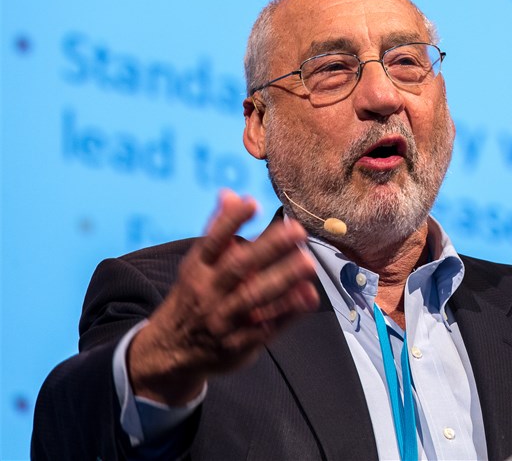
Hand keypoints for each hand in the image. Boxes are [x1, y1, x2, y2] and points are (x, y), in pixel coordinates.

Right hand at [128, 190, 319, 404]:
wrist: (171, 351)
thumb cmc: (195, 295)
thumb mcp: (199, 264)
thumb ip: (219, 231)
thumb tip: (230, 193)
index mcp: (197, 269)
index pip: (212, 242)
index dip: (230, 221)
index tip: (252, 202)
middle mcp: (208, 293)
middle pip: (237, 268)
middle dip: (268, 248)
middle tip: (297, 230)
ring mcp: (222, 320)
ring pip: (254, 298)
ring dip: (283, 279)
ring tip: (308, 262)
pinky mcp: (237, 344)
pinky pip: (266, 327)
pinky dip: (288, 312)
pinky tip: (309, 295)